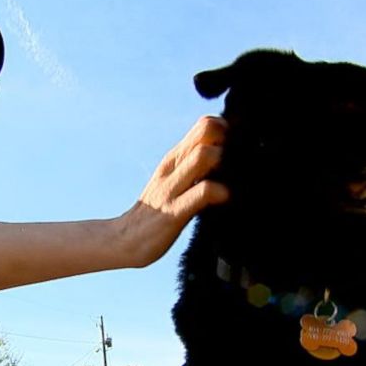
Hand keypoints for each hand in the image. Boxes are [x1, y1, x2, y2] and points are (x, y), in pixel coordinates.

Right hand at [121, 116, 228, 266]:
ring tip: (233, 179)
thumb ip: (194, 168)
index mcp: (175, 158)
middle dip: (230, 140)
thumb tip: (226, 161)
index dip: (228, 132)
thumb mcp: (173, 182)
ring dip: (225, 162)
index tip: (238, 153)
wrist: (125, 240)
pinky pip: (203, 193)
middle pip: (206, 129)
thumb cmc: (157, 212)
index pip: (205, 124)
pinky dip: (220, 192)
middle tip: (240, 164)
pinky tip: (225, 200)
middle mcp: (173, 167)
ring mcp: (172, 188)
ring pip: (204, 155)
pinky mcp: (175, 212)